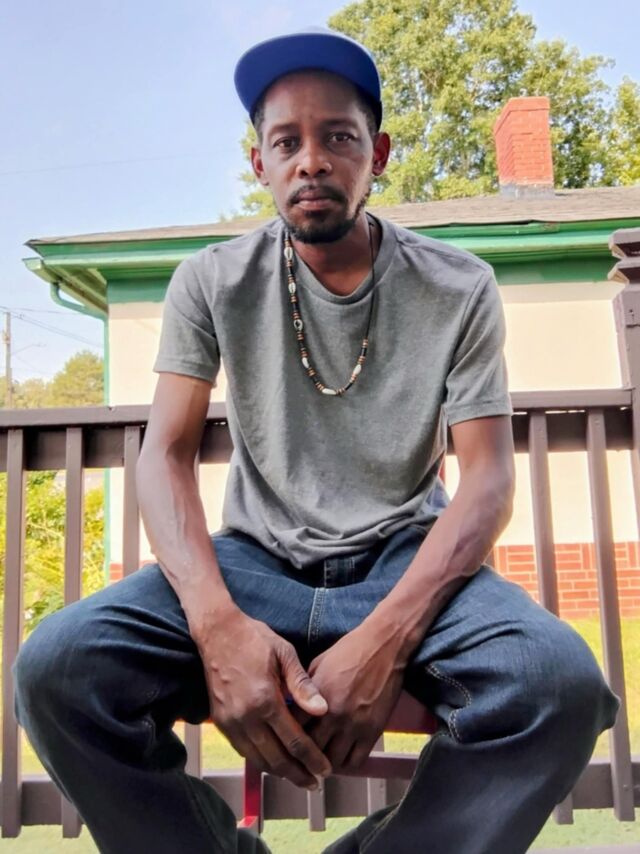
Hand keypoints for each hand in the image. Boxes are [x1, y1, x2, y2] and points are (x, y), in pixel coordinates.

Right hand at [192, 604, 331, 788]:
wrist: (217, 632)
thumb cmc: (255, 639)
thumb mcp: (284, 654)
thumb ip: (303, 685)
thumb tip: (323, 710)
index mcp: (265, 700)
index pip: (294, 741)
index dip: (311, 759)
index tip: (325, 770)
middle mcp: (246, 717)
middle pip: (276, 758)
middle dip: (298, 774)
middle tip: (315, 783)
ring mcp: (231, 722)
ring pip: (258, 760)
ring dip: (279, 772)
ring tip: (298, 777)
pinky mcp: (221, 722)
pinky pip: (243, 751)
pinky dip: (260, 761)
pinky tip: (273, 762)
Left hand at [293, 622, 405, 772]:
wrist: (383, 646)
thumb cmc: (350, 650)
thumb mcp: (318, 664)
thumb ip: (304, 688)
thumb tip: (292, 705)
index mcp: (316, 696)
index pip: (293, 728)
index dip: (287, 736)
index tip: (286, 740)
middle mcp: (333, 715)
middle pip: (310, 750)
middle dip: (303, 755)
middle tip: (301, 758)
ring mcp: (354, 725)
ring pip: (332, 762)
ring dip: (325, 763)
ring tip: (321, 760)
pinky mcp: (373, 731)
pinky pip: (356, 761)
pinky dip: (347, 763)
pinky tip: (343, 757)